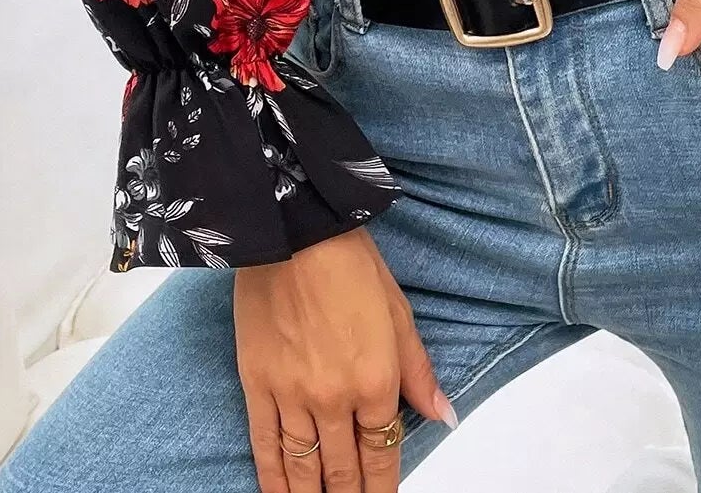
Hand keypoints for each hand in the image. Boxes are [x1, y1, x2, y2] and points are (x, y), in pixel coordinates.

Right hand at [234, 226, 455, 491]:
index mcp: (376, 379)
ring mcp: (293, 396)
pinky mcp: (257, 386)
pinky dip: (273, 479)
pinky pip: (265, 447)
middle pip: (344, 469)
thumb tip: (443, 414)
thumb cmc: (350, 261)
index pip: (382, 451)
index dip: (383, 485)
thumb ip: (418, 371)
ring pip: (304, 468)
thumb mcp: (398, 312)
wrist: (294, 232)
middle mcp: (335, 398)